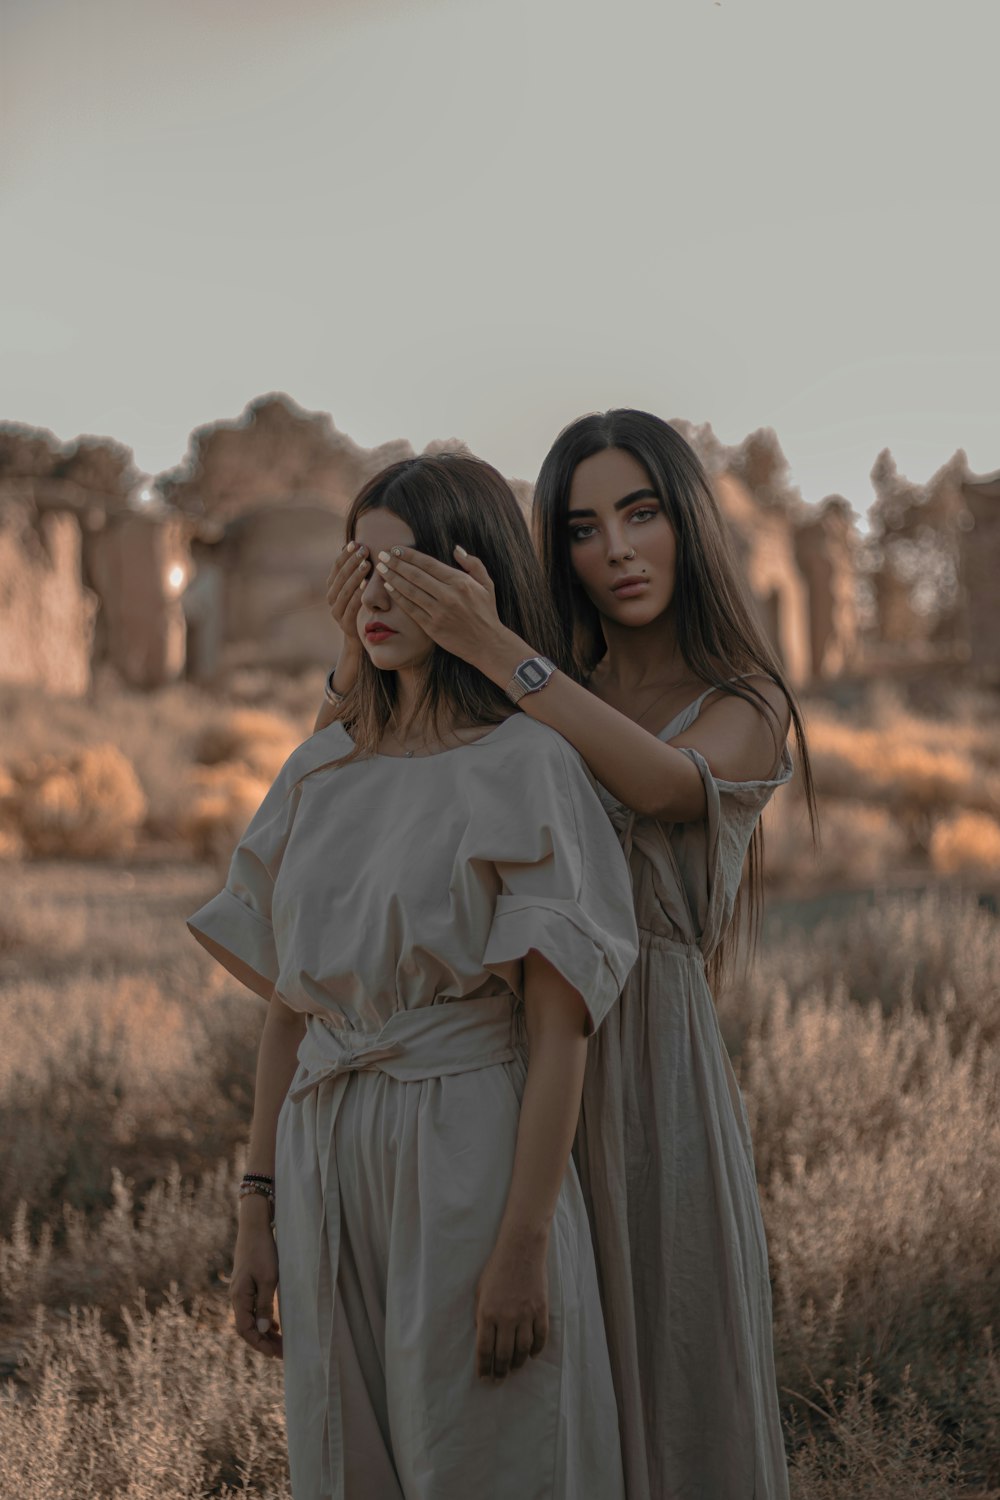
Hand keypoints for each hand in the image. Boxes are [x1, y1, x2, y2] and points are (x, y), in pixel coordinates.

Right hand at [231, 1212, 282, 1358]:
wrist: (254, 1226)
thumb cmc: (263, 1251)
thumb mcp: (268, 1279)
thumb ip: (265, 1305)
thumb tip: (264, 1329)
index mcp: (239, 1297)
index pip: (245, 1330)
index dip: (259, 1344)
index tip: (275, 1354)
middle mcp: (237, 1297)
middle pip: (247, 1327)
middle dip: (263, 1341)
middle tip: (282, 1352)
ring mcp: (241, 1290)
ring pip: (251, 1318)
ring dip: (265, 1331)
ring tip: (281, 1342)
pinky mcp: (247, 1284)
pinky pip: (253, 1308)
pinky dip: (264, 1318)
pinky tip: (276, 1324)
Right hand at [325, 544, 369, 660]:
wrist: (360, 637)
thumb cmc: (363, 606)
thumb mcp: (359, 587)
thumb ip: (357, 570)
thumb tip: (359, 543)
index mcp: (332, 587)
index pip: (336, 567)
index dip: (346, 554)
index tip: (356, 542)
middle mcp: (331, 598)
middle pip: (340, 577)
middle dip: (352, 562)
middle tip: (364, 550)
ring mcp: (337, 612)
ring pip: (344, 591)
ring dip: (356, 576)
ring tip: (367, 564)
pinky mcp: (345, 624)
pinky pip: (351, 607)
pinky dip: (358, 595)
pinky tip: (367, 586)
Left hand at [374, 545, 517, 673]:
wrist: (487, 644)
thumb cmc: (486, 612)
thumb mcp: (487, 584)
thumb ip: (473, 563)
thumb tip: (456, 549)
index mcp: (461, 582)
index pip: (429, 564)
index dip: (410, 555)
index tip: (396, 548)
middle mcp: (449, 596)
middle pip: (416, 575)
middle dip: (396, 564)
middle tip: (382, 555)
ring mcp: (439, 612)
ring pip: (410, 591)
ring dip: (393, 578)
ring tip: (381, 569)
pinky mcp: (432, 627)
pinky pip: (411, 609)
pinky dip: (399, 598)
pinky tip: (389, 588)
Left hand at [474, 1229, 548, 1380]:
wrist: (520, 1249)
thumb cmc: (496, 1269)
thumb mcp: (480, 1291)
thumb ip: (481, 1316)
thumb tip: (482, 1338)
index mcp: (487, 1313)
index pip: (484, 1350)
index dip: (483, 1368)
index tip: (483, 1378)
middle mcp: (506, 1317)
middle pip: (503, 1355)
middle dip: (500, 1371)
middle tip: (499, 1379)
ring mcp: (525, 1314)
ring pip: (522, 1350)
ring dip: (518, 1363)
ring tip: (514, 1368)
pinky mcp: (540, 1310)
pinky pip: (540, 1337)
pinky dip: (536, 1349)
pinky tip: (531, 1354)